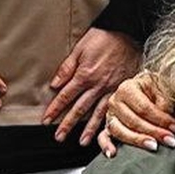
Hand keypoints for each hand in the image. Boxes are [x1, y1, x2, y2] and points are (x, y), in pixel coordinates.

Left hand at [43, 29, 141, 145]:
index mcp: (85, 75)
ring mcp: (112, 88)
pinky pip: (115, 108)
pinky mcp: (124, 89)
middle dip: (68, 124)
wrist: (129, 32)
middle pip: (79, 108)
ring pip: (98, 113)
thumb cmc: (104, 37)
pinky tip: (107, 130)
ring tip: (82, 141)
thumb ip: (67, 68)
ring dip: (89, 129)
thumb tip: (54, 84)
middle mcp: (98, 85)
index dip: (55, 109)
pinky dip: (110, 121)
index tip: (46, 121)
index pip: (65, 96)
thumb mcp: (81, 48)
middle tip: (58, 137)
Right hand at [97, 69, 174, 157]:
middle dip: (154, 132)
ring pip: (119, 131)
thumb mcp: (161, 88)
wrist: (146, 89)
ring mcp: (110, 115)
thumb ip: (164, 102)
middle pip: (133, 121)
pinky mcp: (108, 127)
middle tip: (170, 140)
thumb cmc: (154, 89)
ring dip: (137, 140)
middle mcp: (115, 101)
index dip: (162, 120)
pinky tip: (113, 154)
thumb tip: (168, 118)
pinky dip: (106, 146)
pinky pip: (103, 137)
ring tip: (153, 146)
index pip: (144, 108)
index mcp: (127, 88)